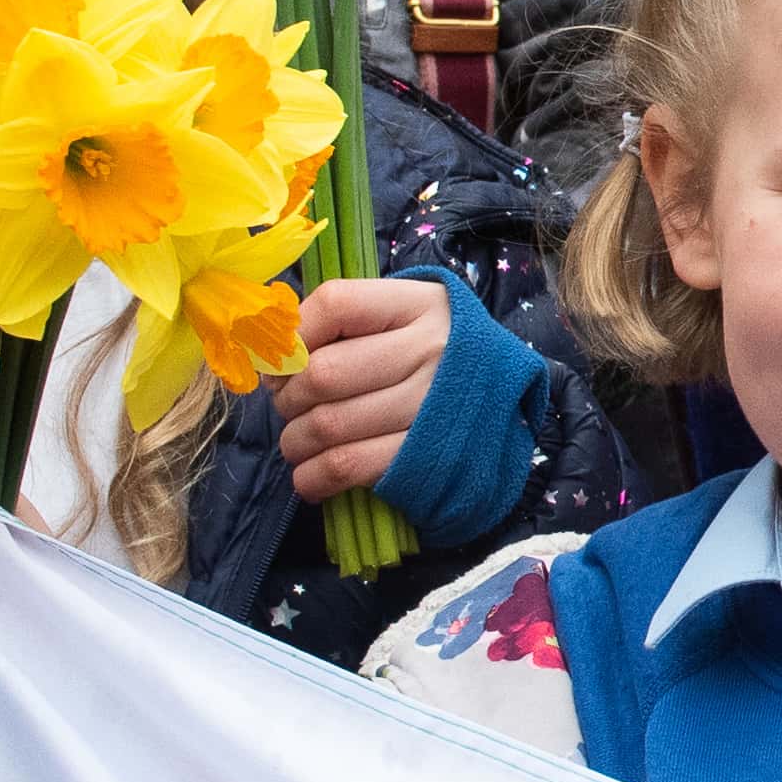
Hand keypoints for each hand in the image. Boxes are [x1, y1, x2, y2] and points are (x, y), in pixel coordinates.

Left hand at [274, 278, 452, 510]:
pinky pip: (346, 467)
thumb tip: (273, 350)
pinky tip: (310, 477)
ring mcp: (430, 407)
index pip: (336, 304)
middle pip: (323, 373)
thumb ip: (348, 322)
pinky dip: (312, 477)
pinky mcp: (424, 458)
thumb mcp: (407, 318)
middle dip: (287, 397)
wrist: (508, 412)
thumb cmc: (438, 359)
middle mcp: (430, 351)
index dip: (293, 334)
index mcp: (421, 305)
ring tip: (298, 442)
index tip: (284, 360)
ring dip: (294, 440)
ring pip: (328, 424)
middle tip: (289, 406)